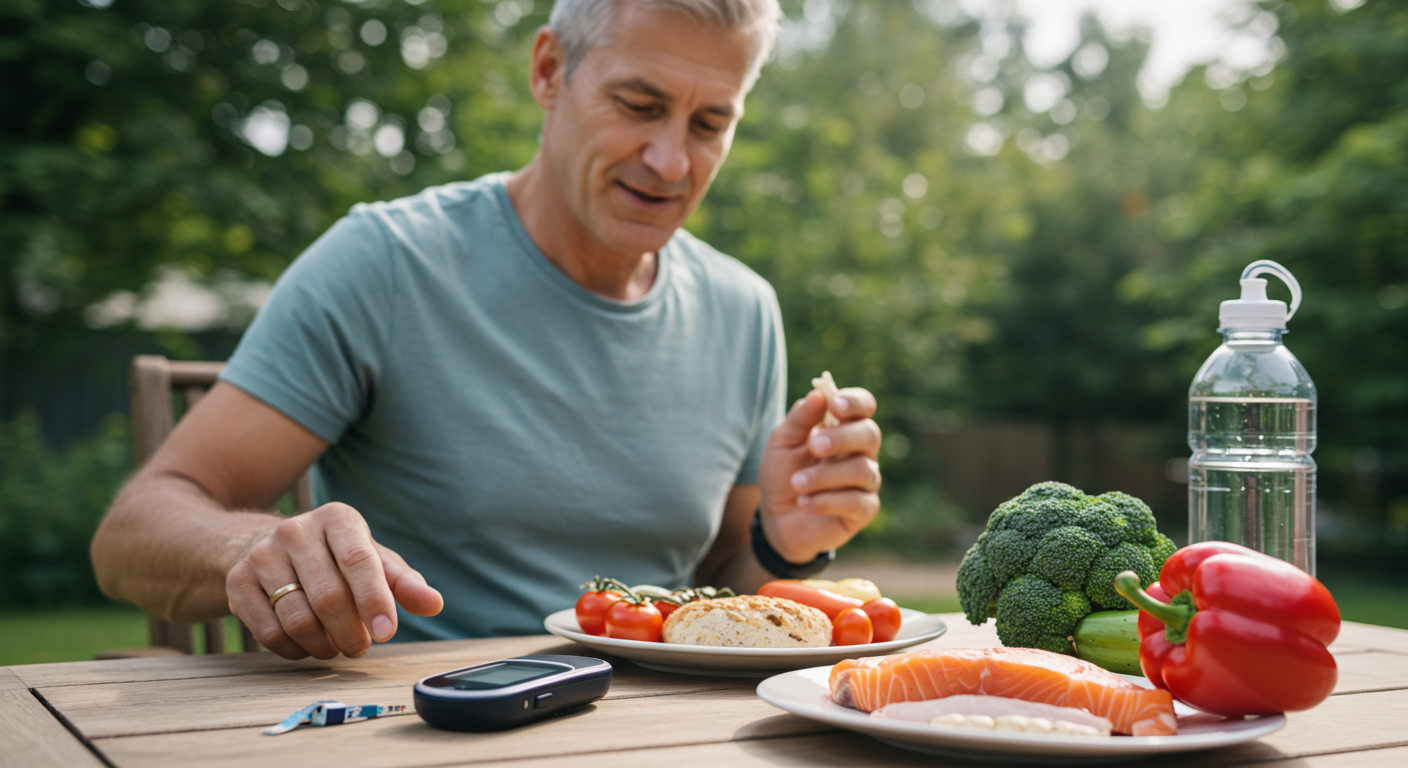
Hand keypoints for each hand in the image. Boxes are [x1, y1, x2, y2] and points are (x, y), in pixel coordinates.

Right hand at [225, 503, 443, 659]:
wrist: (272, 549)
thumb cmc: (336, 558)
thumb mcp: (374, 561)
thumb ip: (404, 583)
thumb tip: (434, 604)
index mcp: (338, 518)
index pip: (358, 560)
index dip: (374, 600)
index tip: (387, 633)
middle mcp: (295, 530)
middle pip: (329, 597)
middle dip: (351, 634)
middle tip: (361, 647)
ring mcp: (261, 554)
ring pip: (297, 620)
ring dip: (323, 646)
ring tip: (335, 646)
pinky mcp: (237, 582)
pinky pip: (268, 633)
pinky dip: (294, 651)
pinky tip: (306, 645)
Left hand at [758, 387, 881, 562]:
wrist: (776, 518)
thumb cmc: (782, 473)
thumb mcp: (782, 443)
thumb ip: (800, 419)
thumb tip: (819, 393)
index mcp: (843, 428)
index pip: (864, 406)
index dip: (855, 402)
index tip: (835, 405)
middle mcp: (860, 452)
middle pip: (870, 435)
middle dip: (842, 438)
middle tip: (813, 446)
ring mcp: (865, 481)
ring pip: (864, 470)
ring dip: (826, 475)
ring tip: (797, 483)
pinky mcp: (864, 510)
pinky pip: (858, 502)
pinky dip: (828, 501)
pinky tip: (805, 502)